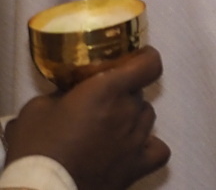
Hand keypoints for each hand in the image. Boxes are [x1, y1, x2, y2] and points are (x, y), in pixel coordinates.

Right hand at [4, 47, 169, 189]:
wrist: (42, 189)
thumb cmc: (37, 148)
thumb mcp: (37, 108)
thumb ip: (61, 94)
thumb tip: (69, 95)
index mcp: (109, 90)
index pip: (149, 64)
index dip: (145, 58)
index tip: (135, 59)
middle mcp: (129, 111)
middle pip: (139, 94)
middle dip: (123, 95)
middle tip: (100, 105)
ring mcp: (137, 140)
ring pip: (148, 117)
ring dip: (133, 118)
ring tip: (110, 128)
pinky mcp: (137, 167)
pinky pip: (159, 150)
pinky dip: (150, 146)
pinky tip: (134, 148)